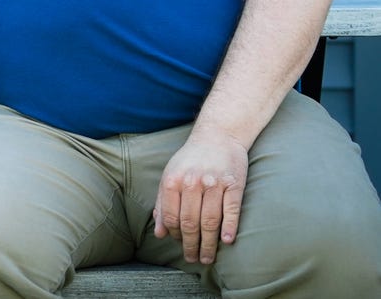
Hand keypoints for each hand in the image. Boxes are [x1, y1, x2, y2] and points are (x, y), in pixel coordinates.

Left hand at [153, 132, 247, 264]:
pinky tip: (226, 241)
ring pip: (210, 221)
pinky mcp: (234, 184)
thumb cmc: (190, 159)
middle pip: (190, 223)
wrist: (217, 136)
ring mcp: (214, 183)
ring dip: (209, 244)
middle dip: (191, 245)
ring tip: (208, 257)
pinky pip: (231, 210)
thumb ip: (162, 203)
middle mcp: (192, 182)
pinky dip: (229, 228)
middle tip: (193, 259)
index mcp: (173, 180)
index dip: (174, 235)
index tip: (179, 245)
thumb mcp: (170, 175)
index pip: (171, 217)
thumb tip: (160, 233)